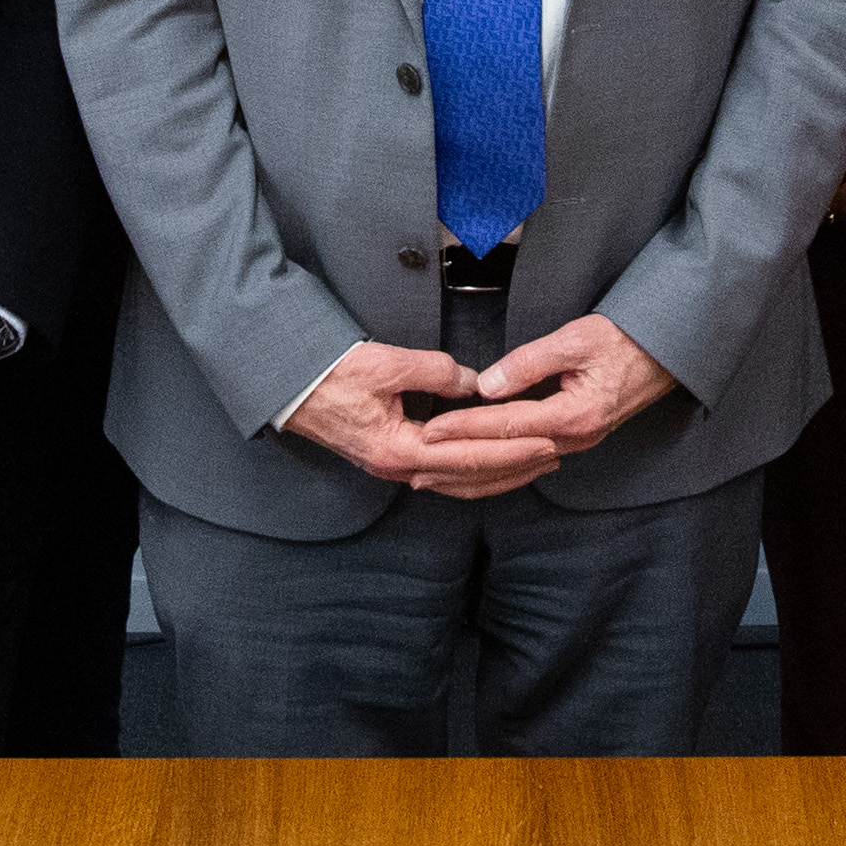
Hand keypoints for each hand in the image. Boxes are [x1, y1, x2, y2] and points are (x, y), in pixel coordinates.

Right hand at [281, 341, 564, 499]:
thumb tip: (474, 382)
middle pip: (470, 477)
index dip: (513, 448)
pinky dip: (473, 471)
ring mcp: (394, 468)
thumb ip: (436, 372)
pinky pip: (442, 474)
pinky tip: (491, 465)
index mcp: (399, 449)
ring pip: (458, 482)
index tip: (547, 439)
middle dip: (516, 467)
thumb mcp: (387, 364)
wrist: (290, 386)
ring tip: (535, 462)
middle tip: (555, 455)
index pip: (470, 455)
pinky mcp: (391, 459)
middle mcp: (399, 468)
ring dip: (499, 474)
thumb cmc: (333, 373)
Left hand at [416, 313, 680, 467]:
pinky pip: (530, 464)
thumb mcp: (576, 339)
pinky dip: (499, 469)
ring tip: (435, 476)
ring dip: (475, 474)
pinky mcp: (577, 439)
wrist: (669, 351)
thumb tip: (486, 384)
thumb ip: (529, 362)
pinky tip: (478, 470)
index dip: (463, 428)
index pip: (505, 426)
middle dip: (459, 463)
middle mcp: (575, 439)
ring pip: (516, 469)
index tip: (428, 431)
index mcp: (573, 415)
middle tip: (416, 466)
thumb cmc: (626, 339)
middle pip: (506, 459)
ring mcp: (578, 444)